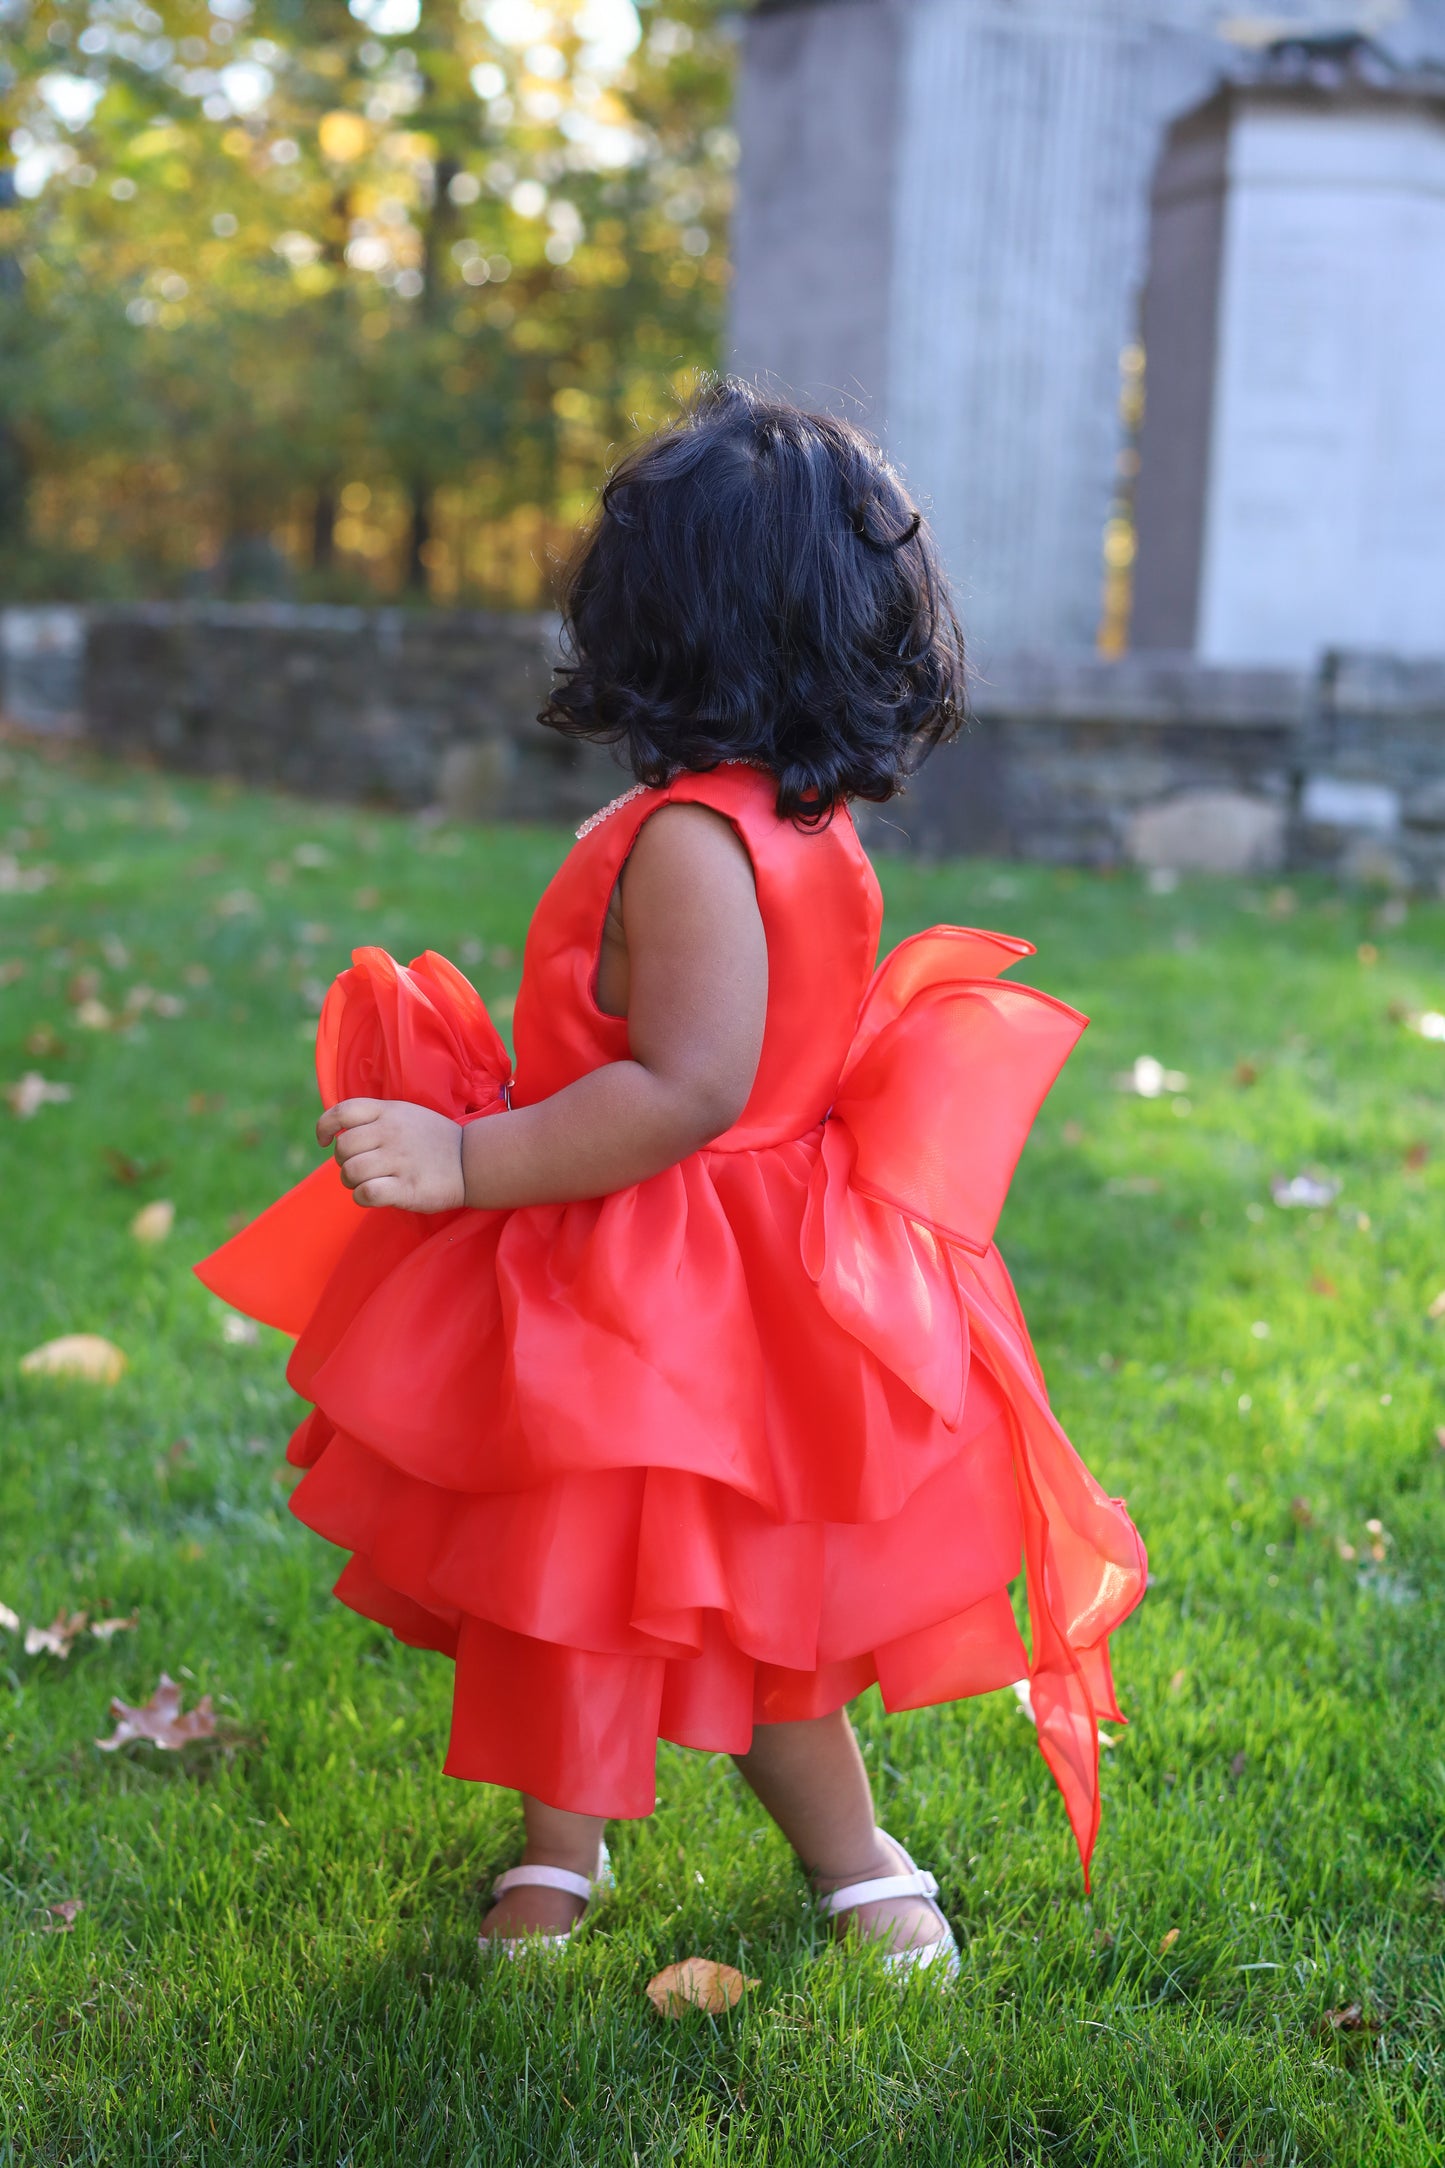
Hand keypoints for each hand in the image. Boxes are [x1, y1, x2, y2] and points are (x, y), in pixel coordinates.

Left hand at [316, 1098, 465, 1212]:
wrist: (473, 1161)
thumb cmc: (435, 1140)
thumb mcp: (406, 1115)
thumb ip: (375, 1118)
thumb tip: (338, 1132)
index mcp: (388, 1112)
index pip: (342, 1112)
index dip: (324, 1126)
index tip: (324, 1141)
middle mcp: (391, 1133)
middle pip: (343, 1147)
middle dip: (342, 1162)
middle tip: (357, 1169)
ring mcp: (399, 1160)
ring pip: (351, 1172)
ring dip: (351, 1182)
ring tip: (366, 1183)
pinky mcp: (407, 1187)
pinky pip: (367, 1193)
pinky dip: (362, 1197)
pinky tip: (373, 1196)